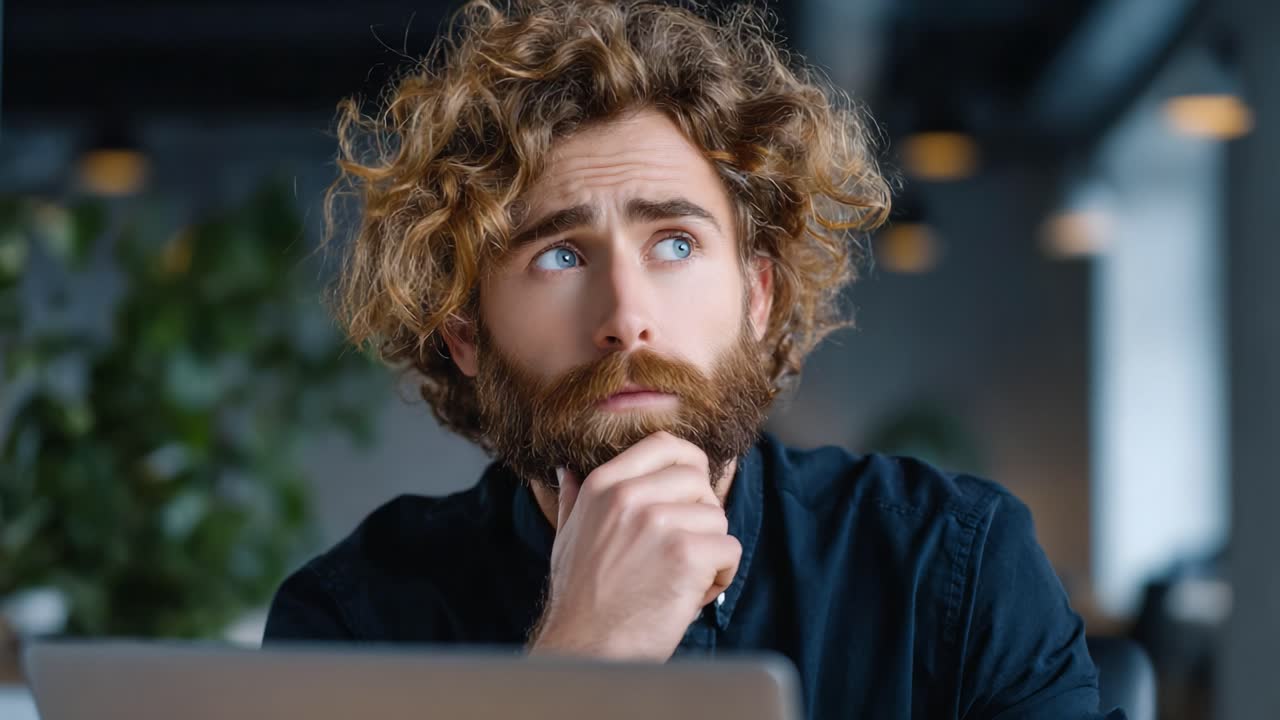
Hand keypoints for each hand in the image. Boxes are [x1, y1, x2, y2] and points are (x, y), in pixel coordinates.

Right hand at [526, 432, 740, 660]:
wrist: (584, 649)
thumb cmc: (579, 598)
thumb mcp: (567, 535)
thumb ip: (575, 498)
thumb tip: (568, 470)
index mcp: (603, 486)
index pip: (663, 445)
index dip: (688, 462)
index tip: (694, 487)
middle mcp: (630, 496)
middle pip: (697, 479)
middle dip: (702, 513)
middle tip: (687, 547)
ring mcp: (659, 523)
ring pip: (717, 517)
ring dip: (711, 550)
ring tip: (684, 579)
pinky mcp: (685, 554)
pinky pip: (729, 549)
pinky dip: (721, 575)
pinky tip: (694, 594)